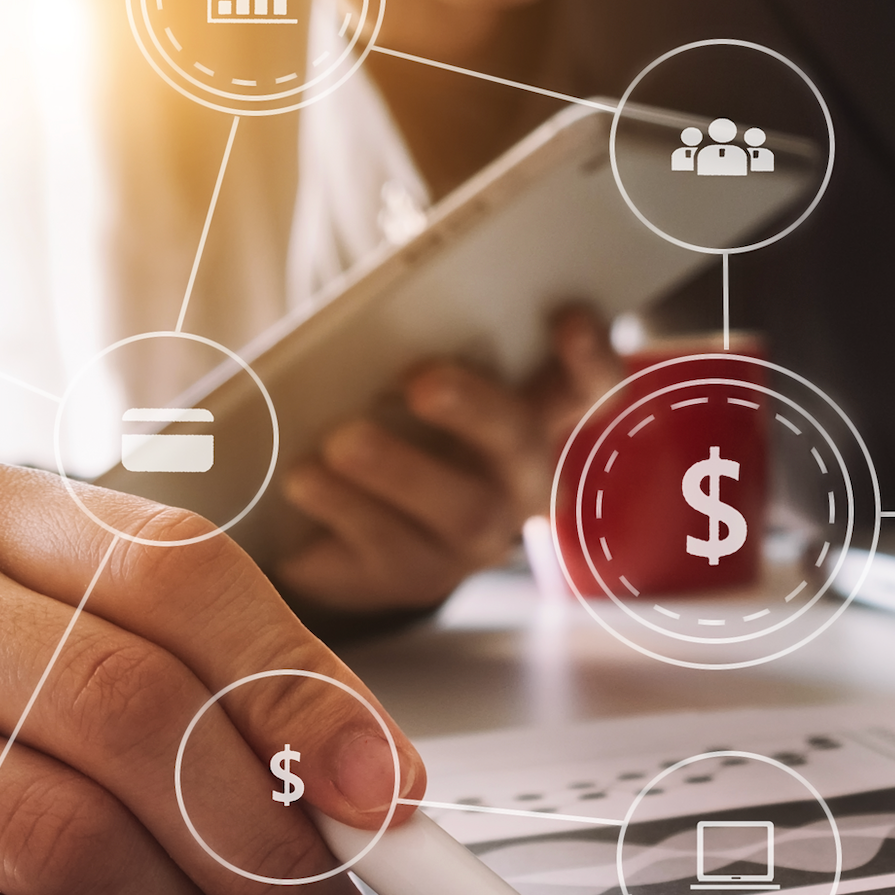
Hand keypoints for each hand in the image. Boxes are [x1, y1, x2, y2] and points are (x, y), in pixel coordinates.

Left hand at [276, 306, 621, 611]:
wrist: (328, 529)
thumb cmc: (381, 426)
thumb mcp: (404, 382)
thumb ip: (416, 347)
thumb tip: (381, 317)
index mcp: (527, 416)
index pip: (587, 388)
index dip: (589, 356)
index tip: (566, 316)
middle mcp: (515, 482)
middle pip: (521, 444)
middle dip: (478, 408)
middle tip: (422, 381)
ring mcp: (470, 537)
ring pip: (462, 511)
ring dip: (401, 470)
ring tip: (341, 441)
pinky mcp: (413, 577)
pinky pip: (391, 548)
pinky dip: (344, 506)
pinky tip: (305, 478)